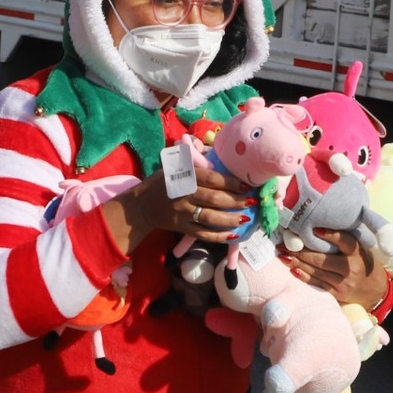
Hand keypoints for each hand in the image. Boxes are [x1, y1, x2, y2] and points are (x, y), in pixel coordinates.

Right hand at [132, 166, 256, 241]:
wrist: (140, 206)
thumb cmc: (161, 183)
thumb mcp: (173, 168)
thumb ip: (193, 163)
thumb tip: (214, 156)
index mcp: (184, 177)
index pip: (212, 179)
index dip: (231, 182)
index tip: (247, 185)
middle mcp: (183, 195)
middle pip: (214, 199)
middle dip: (236, 201)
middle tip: (251, 202)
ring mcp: (181, 213)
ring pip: (210, 217)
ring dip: (230, 219)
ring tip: (246, 218)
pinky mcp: (180, 227)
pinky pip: (202, 233)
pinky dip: (218, 236)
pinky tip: (232, 235)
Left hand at [277, 229, 388, 306]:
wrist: (374, 289)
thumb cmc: (361, 262)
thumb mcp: (359, 249)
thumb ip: (343, 240)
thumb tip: (315, 227)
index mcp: (358, 252)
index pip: (344, 241)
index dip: (330, 235)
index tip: (314, 229)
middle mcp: (352, 267)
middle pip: (321, 259)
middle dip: (299, 251)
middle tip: (284, 244)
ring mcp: (344, 282)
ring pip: (315, 271)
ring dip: (296, 263)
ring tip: (282, 255)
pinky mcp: (338, 293)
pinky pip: (316, 283)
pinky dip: (302, 275)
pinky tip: (292, 268)